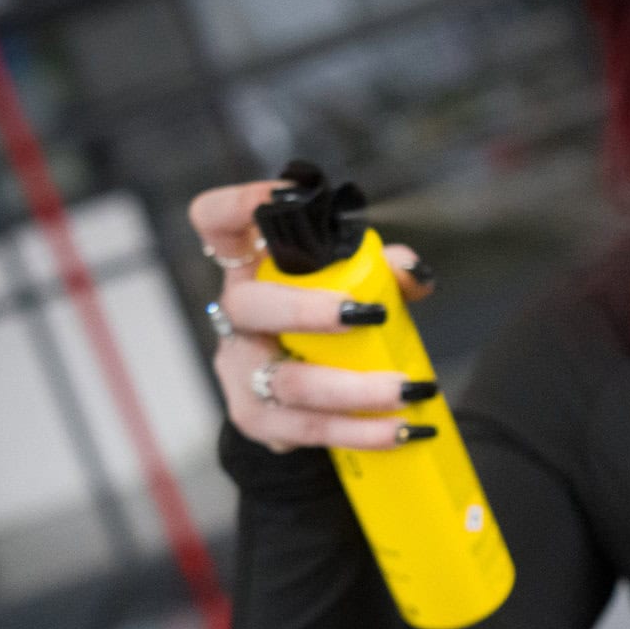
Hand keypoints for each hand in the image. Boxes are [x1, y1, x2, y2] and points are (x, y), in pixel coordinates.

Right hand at [188, 179, 438, 453]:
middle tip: (369, 313)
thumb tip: (414, 273)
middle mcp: (236, 316)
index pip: (215, 224)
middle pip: (252, 306)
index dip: (238, 205)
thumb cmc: (327, 326)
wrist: (302, 401)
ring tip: (410, 389)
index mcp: (251, 270)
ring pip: (289, 382)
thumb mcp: (352, 288)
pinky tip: (402, 432)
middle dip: (309, 310)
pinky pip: (308, 429)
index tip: (284, 196)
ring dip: (355, 389)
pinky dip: (361, 432)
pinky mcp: (258, 420)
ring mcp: (241, 370)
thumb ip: (382, 271)